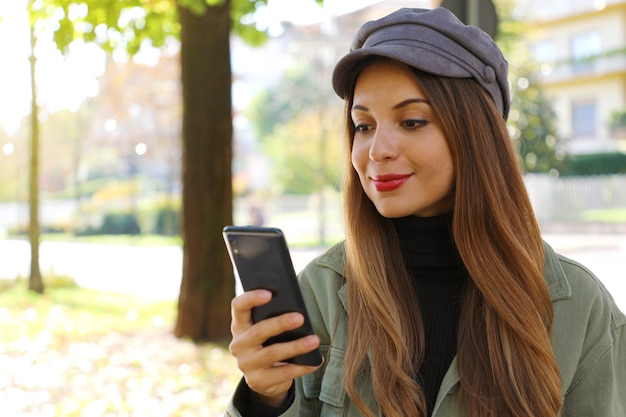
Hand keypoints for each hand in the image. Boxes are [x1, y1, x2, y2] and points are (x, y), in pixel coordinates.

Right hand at [229, 289, 322, 406]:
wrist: (266, 377)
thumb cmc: (271, 342)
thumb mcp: (269, 329)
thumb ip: (275, 316)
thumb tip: (298, 309)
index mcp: (240, 325)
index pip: (239, 306)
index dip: (251, 298)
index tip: (269, 293)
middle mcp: (239, 344)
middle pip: (258, 331)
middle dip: (280, 323)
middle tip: (300, 317)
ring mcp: (246, 364)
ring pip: (272, 353)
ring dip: (295, 346)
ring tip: (314, 340)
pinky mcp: (257, 381)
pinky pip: (283, 373)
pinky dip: (302, 367)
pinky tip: (315, 361)